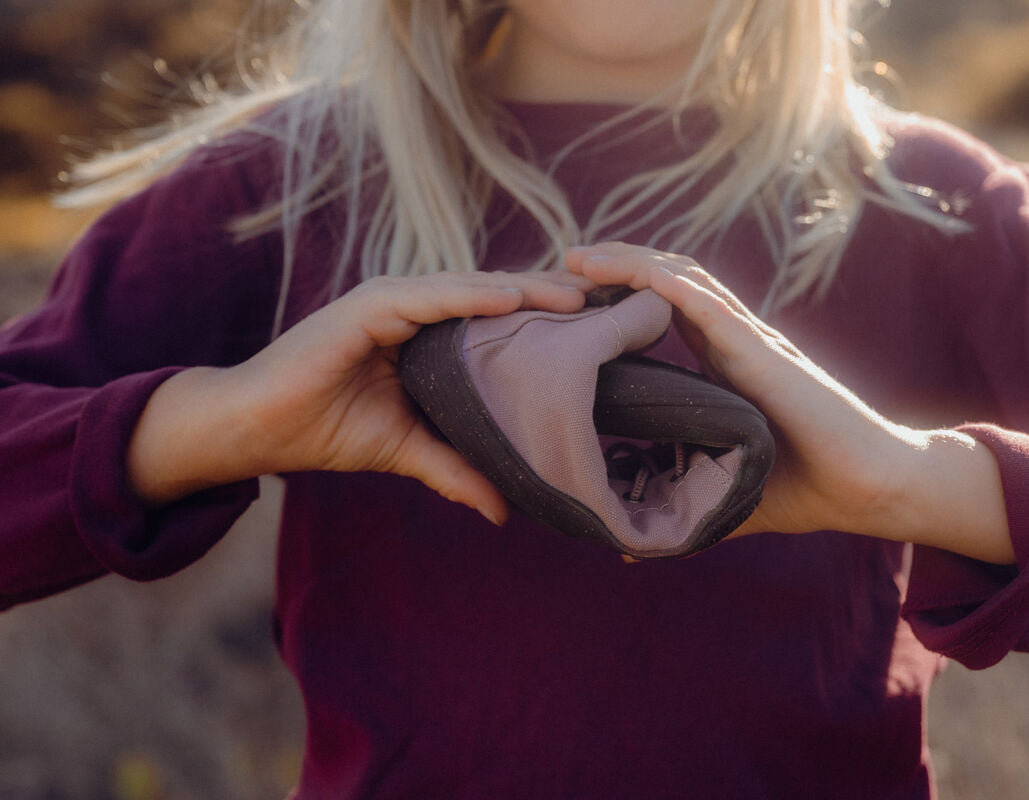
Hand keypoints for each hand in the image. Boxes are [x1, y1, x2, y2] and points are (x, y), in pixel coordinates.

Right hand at [128, 271, 592, 526]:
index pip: (494, 318)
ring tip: (575, 300)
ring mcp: (388, 302)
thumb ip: (455, 469)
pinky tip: (510, 301)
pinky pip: (426, 298)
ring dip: (522, 292)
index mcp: (425, 332)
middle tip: (605, 304)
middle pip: (492, 297)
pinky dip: (468, 298)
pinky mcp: (364, 308)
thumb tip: (504, 510)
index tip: (597, 329)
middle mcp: (411, 308)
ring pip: (468, 290)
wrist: (260, 428)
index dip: (544, 319)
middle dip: (547, 298)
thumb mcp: (408, 449)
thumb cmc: (327, 429)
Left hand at [566, 243, 1014, 562]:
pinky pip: (718, 312)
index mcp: (723, 364)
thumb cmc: (807, 488)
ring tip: (583, 260)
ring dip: (633, 264)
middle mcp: (734, 342)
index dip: (618, 295)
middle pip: (667, 281)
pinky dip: (678, 290)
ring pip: (686, 282)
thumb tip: (626, 555)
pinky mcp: (768, 357)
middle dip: (615, 266)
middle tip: (563, 264)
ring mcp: (752, 343)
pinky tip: (642, 278)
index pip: (662, 311)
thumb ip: (679, 511)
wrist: (870, 488)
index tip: (570, 298)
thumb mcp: (723, 495)